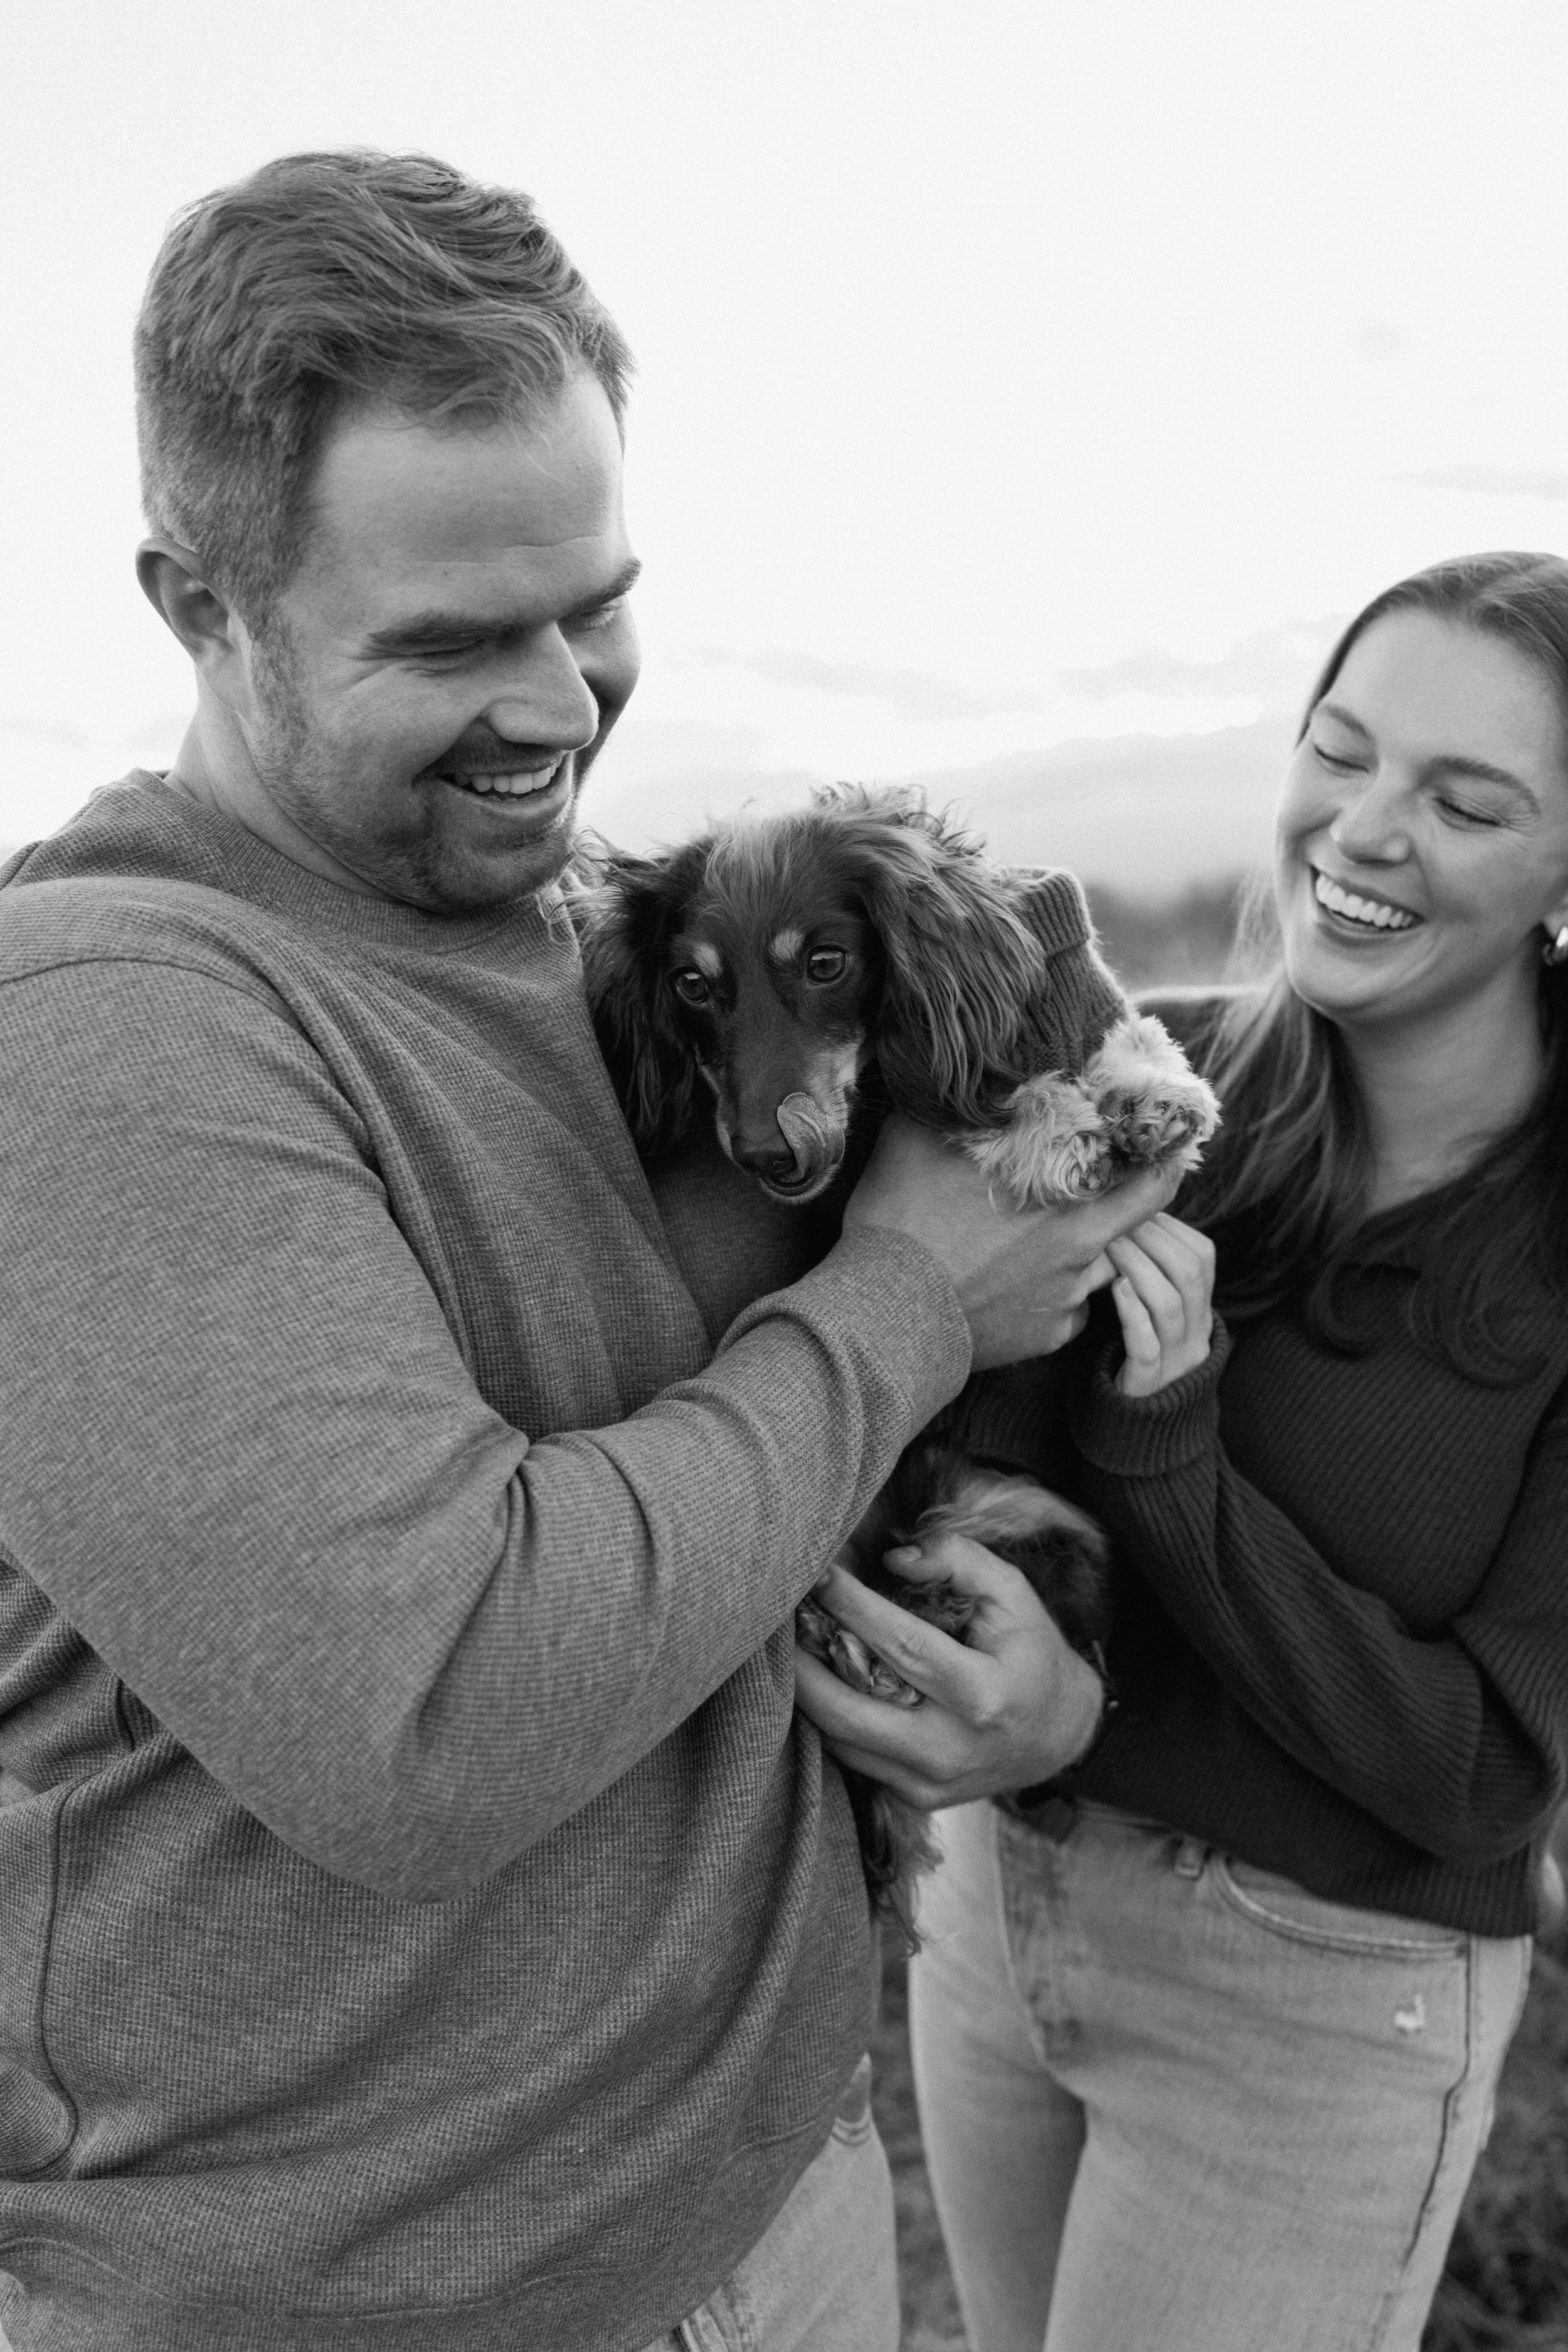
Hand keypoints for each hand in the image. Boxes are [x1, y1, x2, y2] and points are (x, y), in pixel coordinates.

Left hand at [792, 1531, 1104, 1807]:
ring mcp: (929, 1781)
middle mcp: (950, 1748)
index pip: (899, 1645)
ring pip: (840, 1740)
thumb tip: (894, 1558)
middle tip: (777, 1620)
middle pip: (848, 1710)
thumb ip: (959, 1561)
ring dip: (806, 1693)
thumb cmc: (1031, 1653)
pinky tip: (816, 1683)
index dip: (852, 1607)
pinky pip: (853, 1758)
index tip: (818, 1574)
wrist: (1060, 1735)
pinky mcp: (915, 1797)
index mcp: (982, 1695)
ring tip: (788, 1648)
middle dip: (802, 1664)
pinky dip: (829, 1720)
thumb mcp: (1014, 1595)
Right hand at [844, 1115, 1182, 1367]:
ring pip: (1092, 1272)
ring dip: (1075, 1257)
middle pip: (1130, 1231)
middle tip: (1091, 1198)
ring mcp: (1065, 1300)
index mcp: (1067, 1200)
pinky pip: (1063, 1313)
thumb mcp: (915, 1139)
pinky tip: (1010, 1286)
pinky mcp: (1045, 1338)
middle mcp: (1080, 1251)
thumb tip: (958, 1071)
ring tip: (1028, 1245)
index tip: (1166, 1153)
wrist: (884, 1316)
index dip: (1164, 1165)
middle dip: (1118, 1213)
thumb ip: (954, 1106)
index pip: (1151, 1182)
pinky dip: (1047, 1299)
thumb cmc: (901, 1221)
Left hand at [1108, 1212, 1214, 1395]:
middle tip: (1118, 1221)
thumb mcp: (1159, 1309)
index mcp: (1202, 1308)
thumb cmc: (1144, 1348)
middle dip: (1152, 1240)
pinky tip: (1116, 1289)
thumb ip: (1156, 1271)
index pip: (1202, 1255)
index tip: (1136, 1209)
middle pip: (1189, 1273)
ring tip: (1112, 1246)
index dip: (1170, 1227)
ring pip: (1169, 1303)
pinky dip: (1132, 1311)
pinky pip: (1146, 1343)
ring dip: (1139, 1267)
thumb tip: (1135, 1215)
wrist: (1145, 1421)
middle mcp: (1196, 1330)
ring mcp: (1176, 1357)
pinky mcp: (1149, 1379)